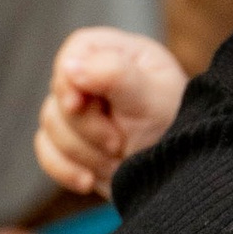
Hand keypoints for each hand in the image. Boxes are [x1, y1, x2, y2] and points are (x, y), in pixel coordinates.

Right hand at [35, 25, 187, 197]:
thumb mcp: (152, 100)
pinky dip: (64, 169)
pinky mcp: (76, 144)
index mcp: (124, 56)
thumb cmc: (179, 132)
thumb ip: (114, 75)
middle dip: (87, 128)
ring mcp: (85, 112)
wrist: (185, 183)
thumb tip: (70, 66)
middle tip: (119, 143)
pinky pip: (46, 151)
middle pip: (60, 93)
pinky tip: (88, 181)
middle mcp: (100, 78)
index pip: (77, 50)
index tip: (79, 104)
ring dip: (82, 152)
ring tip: (117, 162)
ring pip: (49, 124)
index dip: (69, 78)